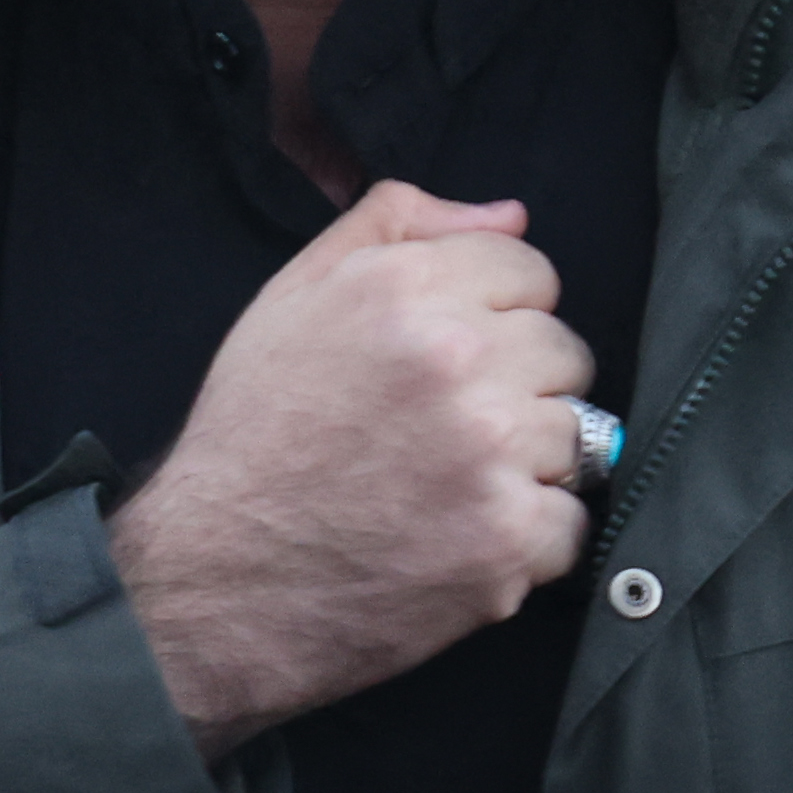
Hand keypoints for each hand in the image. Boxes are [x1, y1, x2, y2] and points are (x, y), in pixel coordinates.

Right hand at [103, 182, 595, 755]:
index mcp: (404, 288)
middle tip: (446, 430)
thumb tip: (508, 215)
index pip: (532, 270)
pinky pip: (573, 522)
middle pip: (564, 350)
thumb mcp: (293, 297)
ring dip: (529, 462)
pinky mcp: (507, 539)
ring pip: (577, 434)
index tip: (456, 359)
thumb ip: (397, 226)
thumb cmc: (253, 436)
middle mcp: (456, 358)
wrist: (215, 577)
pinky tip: (460, 537)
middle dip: (518, 386)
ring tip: (450, 485)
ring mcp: (488, 452)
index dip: (497, 314)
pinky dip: (528, 538)